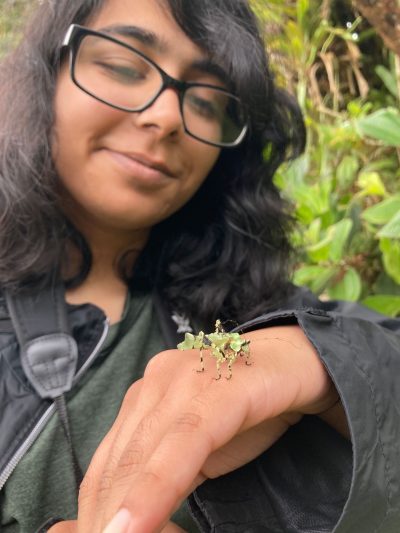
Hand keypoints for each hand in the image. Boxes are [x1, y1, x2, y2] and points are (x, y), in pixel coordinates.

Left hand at [70, 325, 337, 531]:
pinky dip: (157, 487)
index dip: (94, 515)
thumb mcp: (198, 451)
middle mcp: (155, 383)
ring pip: (141, 455)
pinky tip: (136, 525)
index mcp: (144, 398)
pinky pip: (184, 441)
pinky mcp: (222, 387)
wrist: (298, 361)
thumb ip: (165, 477)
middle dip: (104, 521)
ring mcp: (186, 379)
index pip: (105, 466)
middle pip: (117, 465)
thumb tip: (129, 524)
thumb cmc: (249, 409)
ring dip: (122, 514)